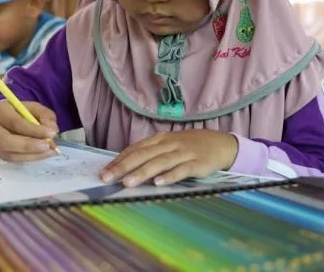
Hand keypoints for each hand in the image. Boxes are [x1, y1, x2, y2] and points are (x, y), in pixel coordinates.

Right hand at [0, 101, 58, 161]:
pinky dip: (31, 158)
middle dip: (29, 145)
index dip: (34, 130)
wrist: (3, 119)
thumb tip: (53, 129)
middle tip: (48, 145)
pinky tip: (44, 154)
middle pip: (6, 141)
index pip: (15, 123)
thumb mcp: (33, 107)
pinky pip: (15, 160)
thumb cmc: (19, 111)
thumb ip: (44, 115)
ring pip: (10, 154)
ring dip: (33, 155)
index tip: (52, 133)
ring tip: (50, 151)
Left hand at [99, 130, 238, 187]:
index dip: (118, 160)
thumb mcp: (168, 145)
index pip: (135, 149)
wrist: (220, 143)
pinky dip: (170, 176)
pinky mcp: (197, 164)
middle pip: (143, 155)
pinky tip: (159, 183)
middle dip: (123, 167)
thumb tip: (124, 165)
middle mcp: (169, 144)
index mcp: (159, 139)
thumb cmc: (189, 146)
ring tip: (128, 182)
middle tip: (107, 178)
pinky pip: (182, 170)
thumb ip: (150, 153)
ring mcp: (183, 153)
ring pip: (159, 162)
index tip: (103, 172)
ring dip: (142, 172)